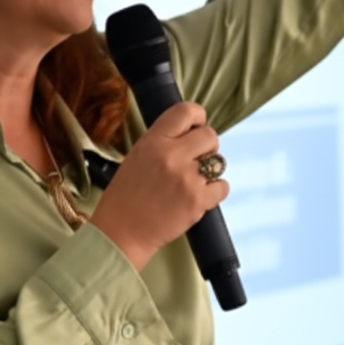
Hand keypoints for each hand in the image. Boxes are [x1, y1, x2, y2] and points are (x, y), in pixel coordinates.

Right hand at [89, 101, 229, 271]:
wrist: (120, 233)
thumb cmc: (125, 197)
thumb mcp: (137, 156)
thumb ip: (162, 141)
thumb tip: (190, 133)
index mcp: (153, 141)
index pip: (186, 111)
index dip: (198, 116)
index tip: (197, 125)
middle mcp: (171, 155)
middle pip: (210, 135)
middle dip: (207, 146)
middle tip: (195, 160)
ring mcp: (186, 178)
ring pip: (218, 162)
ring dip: (210, 170)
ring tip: (192, 182)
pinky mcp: (198, 200)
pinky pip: (222, 186)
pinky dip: (215, 192)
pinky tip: (198, 196)